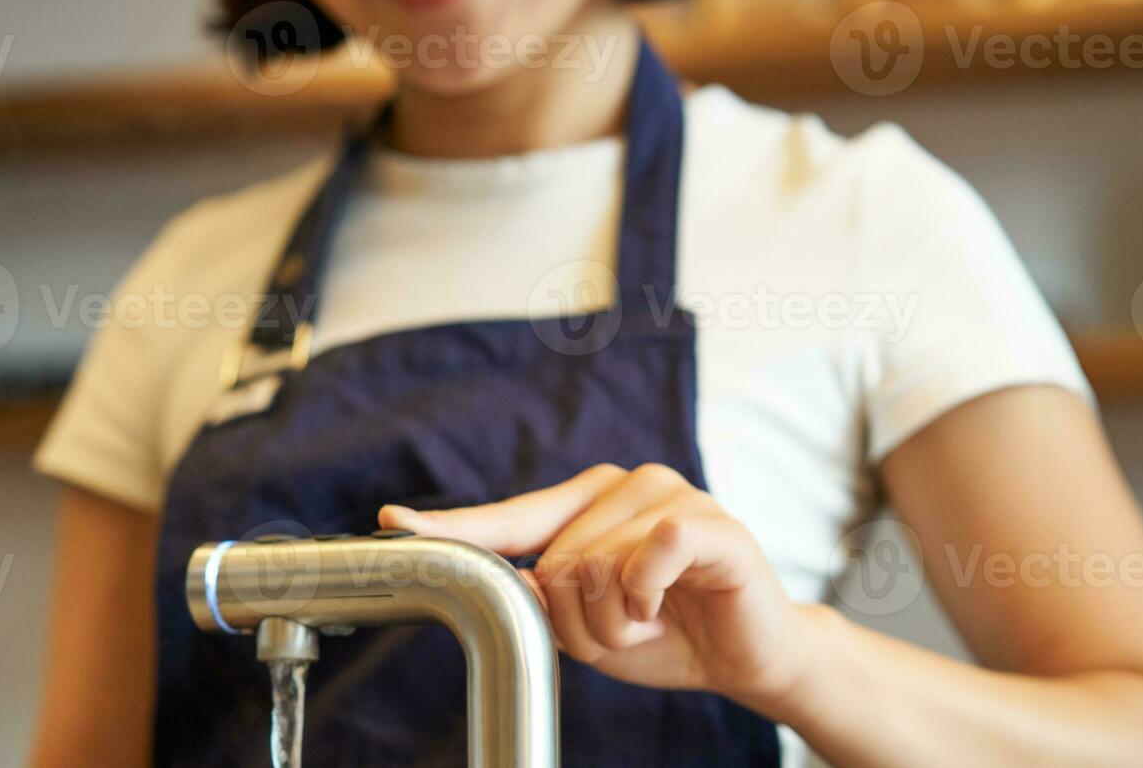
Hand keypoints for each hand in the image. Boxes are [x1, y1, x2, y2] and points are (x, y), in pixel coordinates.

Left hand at [379, 464, 828, 711]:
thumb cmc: (669, 632)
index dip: (455, 527)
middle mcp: (629, 485)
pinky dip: (649, 596)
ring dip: (618, 619)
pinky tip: (671, 603)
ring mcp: (673, 496)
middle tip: (628, 626)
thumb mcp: (588, 624)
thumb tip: (490, 581)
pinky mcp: (712, 524)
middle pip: (554, 562)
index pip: (512, 515)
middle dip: (581, 619)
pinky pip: (648, 556)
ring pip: (596, 566)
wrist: (747, 656)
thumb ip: (539, 597)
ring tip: (653, 618)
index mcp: (594, 501)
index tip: (395, 524)